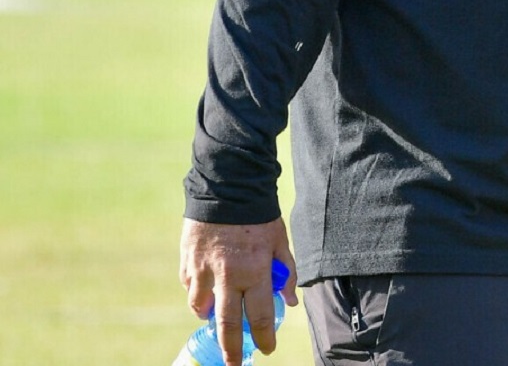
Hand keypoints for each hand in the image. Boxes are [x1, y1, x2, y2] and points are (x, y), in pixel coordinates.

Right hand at [180, 217, 298, 365]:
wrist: (227, 187)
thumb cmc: (259, 215)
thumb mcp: (280, 241)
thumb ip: (286, 272)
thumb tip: (290, 301)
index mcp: (256, 271)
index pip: (261, 315)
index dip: (265, 336)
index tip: (267, 349)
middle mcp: (228, 276)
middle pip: (228, 324)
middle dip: (231, 348)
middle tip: (232, 364)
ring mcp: (204, 271)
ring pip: (201, 308)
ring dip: (209, 318)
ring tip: (216, 320)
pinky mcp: (187, 262)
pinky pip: (190, 288)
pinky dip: (197, 295)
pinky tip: (205, 292)